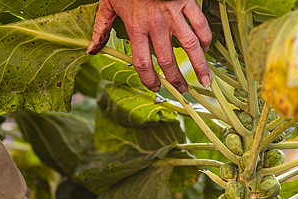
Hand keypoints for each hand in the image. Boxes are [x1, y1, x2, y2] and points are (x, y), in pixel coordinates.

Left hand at [87, 0, 212, 92]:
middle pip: (168, 61)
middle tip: (184, 91)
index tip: (155, 88)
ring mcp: (173, 14)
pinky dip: (205, 38)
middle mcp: (155, 24)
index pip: (143, 63)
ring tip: (205, 82)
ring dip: (199, 66)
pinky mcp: (185, 1)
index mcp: (135, 27)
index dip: (149, 80)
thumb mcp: (107, 4)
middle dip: (176, 80)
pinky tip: (206, 49)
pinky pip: (199, 24)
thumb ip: (101, 29)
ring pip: (190, 46)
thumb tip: (91, 51)